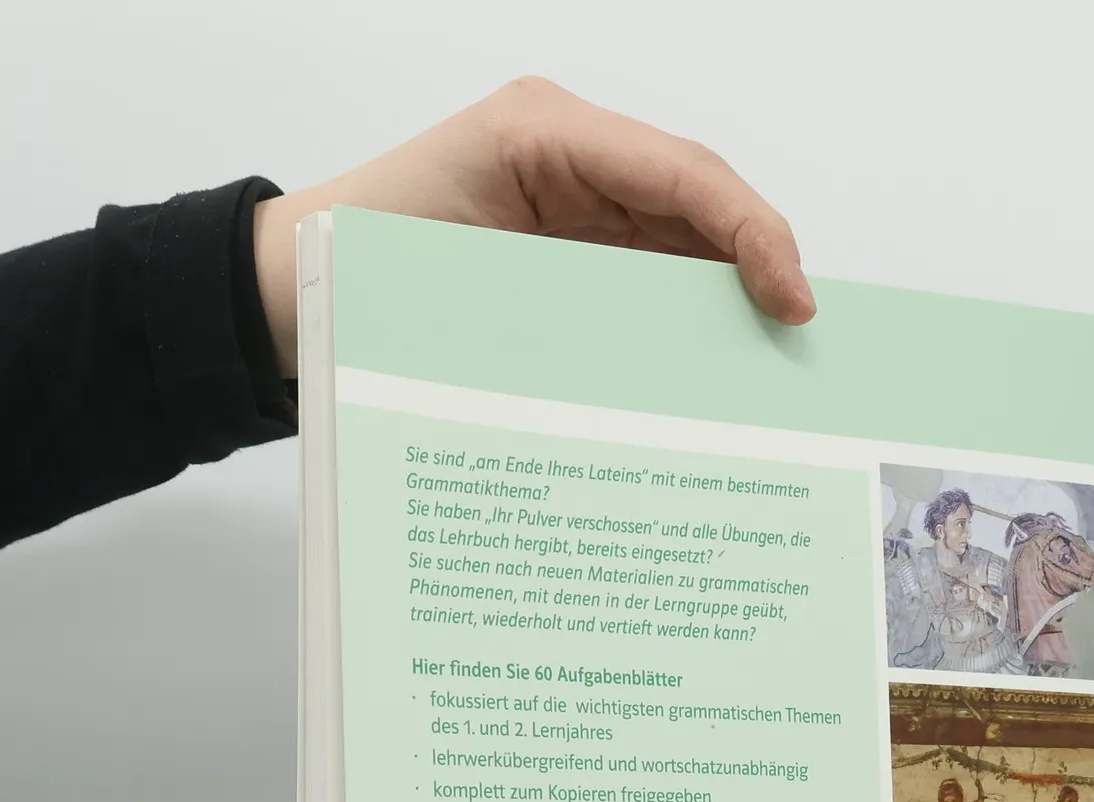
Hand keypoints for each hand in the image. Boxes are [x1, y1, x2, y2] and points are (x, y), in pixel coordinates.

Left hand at [252, 77, 814, 375]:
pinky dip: (683, 328)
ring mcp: (576, 201)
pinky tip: (709, 378)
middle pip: (700, 206)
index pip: (683, 171)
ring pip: (683, 249)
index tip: (791, 300)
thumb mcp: (468, 276)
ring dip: (724, 309)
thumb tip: (671, 353)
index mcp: (546, 130)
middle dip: (755, 271)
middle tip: (798, 349)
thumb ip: (576, 297)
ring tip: (764, 373)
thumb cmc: (364, 265)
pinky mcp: (572, 252)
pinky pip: (647, 282)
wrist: (295, 292)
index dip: (752, 232)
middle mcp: (572, 155)